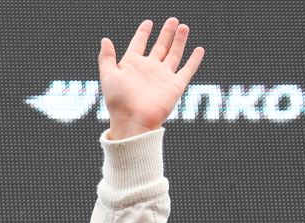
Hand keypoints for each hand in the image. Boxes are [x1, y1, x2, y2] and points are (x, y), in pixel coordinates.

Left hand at [98, 18, 204, 139]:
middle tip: (172, 20)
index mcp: (132, 65)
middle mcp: (149, 69)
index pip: (138, 43)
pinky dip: (194, 60)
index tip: (148, 22)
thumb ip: (107, 58)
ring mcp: (163, 76)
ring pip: (174, 54)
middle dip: (166, 33)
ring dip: (179, 40)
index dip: (143, 32)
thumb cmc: (118, 101)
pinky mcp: (175, 85)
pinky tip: (199, 49)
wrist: (134, 121)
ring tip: (184, 26)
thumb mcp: (108, 76)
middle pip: (160, 46)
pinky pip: (187, 70)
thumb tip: (105, 40)